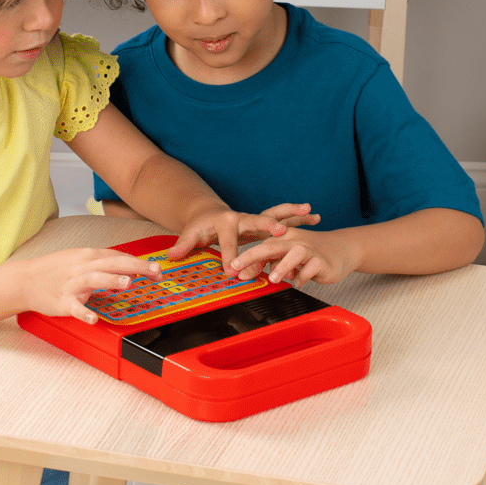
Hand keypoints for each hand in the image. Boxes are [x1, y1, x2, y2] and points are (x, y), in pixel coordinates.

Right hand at [21, 248, 161, 323]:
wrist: (25, 280)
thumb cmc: (55, 270)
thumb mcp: (79, 258)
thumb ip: (103, 262)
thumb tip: (128, 266)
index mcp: (88, 256)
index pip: (118, 257)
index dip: (139, 262)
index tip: (157, 269)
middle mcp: (82, 267)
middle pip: (113, 264)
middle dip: (136, 267)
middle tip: (155, 272)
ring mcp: (72, 284)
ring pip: (94, 279)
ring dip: (112, 281)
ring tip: (128, 284)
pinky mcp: (62, 301)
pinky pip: (75, 308)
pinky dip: (84, 313)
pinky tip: (93, 319)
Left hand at [165, 203, 320, 269]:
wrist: (209, 213)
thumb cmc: (201, 227)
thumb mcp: (191, 235)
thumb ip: (184, 246)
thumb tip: (171, 256)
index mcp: (224, 222)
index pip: (227, 242)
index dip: (228, 257)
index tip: (232, 271)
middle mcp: (242, 217)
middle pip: (256, 221)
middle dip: (267, 226)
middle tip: (279, 232)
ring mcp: (255, 217)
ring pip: (276, 214)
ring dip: (292, 214)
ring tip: (310, 212)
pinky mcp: (264, 221)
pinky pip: (284, 217)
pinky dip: (299, 216)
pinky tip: (314, 216)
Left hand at [228, 227, 359, 286]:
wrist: (342, 249)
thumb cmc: (310, 253)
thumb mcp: (286, 256)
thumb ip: (268, 262)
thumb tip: (247, 274)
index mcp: (283, 237)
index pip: (261, 245)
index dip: (246, 257)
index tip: (232, 269)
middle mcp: (295, 240)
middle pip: (272, 245)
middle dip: (253, 256)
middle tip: (240, 269)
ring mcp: (310, 249)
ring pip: (294, 253)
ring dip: (282, 266)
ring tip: (273, 279)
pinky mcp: (323, 260)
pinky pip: (312, 268)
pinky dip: (303, 276)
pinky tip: (299, 282)